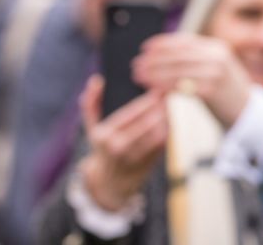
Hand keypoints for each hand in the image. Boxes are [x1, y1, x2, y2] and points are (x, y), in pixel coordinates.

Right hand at [77, 77, 166, 210]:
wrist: (110, 182)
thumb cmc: (103, 147)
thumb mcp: (92, 128)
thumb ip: (91, 103)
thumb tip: (96, 79)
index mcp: (105, 136)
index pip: (130, 114)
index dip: (146, 101)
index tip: (157, 90)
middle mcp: (119, 148)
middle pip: (147, 123)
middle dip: (160, 107)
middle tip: (169, 93)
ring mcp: (135, 157)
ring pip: (158, 133)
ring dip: (167, 117)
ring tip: (171, 104)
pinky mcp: (150, 162)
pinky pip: (163, 142)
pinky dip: (169, 129)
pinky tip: (171, 118)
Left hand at [133, 34, 253, 126]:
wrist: (248, 113)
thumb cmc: (226, 92)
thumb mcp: (216, 69)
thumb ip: (196, 59)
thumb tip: (164, 54)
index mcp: (217, 48)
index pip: (184, 41)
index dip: (162, 43)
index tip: (145, 48)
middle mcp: (217, 56)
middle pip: (178, 55)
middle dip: (154, 60)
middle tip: (135, 65)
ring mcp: (216, 72)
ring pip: (177, 70)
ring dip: (154, 73)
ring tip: (138, 77)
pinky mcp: (212, 89)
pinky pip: (182, 86)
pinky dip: (165, 87)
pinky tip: (153, 89)